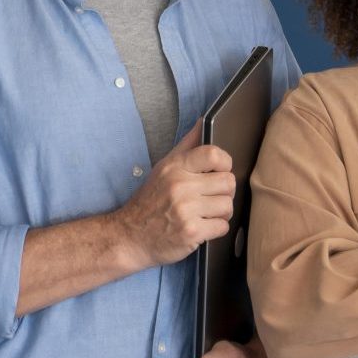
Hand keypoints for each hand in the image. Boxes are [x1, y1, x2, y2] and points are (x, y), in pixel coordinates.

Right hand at [116, 123, 234, 265]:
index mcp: (175, 167)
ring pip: (228, 206)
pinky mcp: (191, 232)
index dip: (225, 164)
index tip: (219, 172)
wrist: (128, 236)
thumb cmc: (150, 201)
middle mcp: (180, 186)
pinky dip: (215, 229)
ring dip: (221, 213)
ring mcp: (185, 210)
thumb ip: (186, 145)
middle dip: (224, 192)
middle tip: (210, 198)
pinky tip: (201, 227)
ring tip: (204, 214)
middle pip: (228, 182)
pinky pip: (223, 227)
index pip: (213, 155)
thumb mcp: (163, 168)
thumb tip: (203, 121)